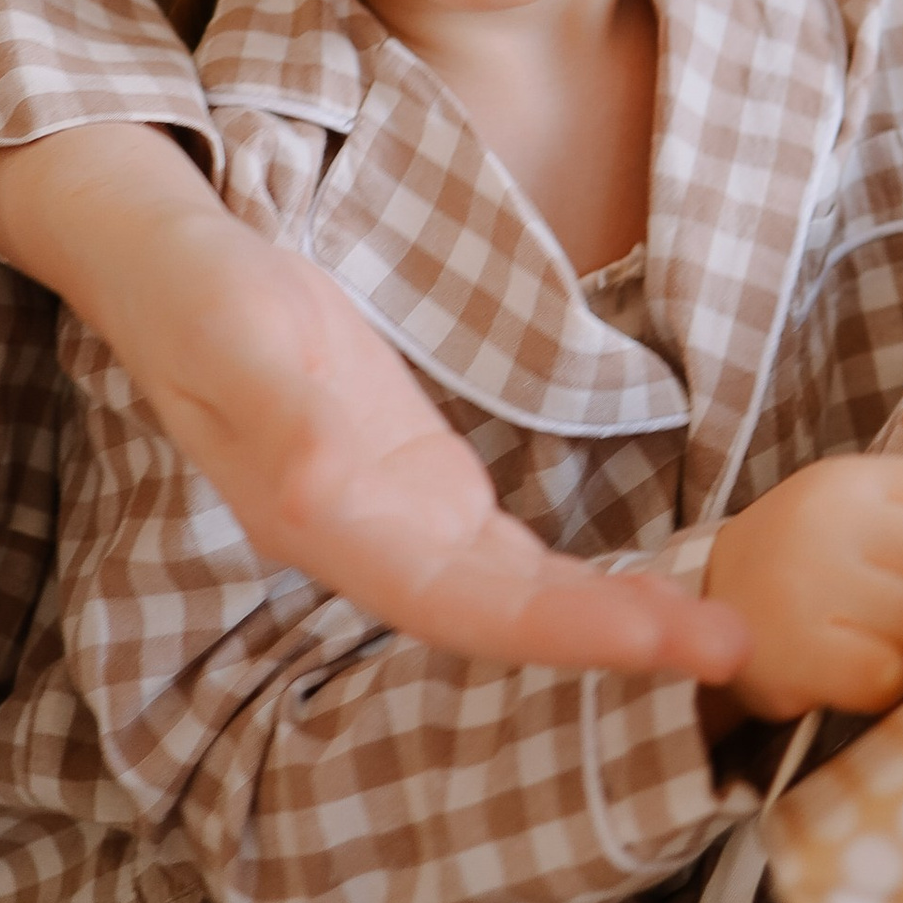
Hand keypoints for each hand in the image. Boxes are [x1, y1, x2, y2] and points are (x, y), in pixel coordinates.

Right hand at [0, 124, 746, 684]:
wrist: (161, 250)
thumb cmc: (195, 279)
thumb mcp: (227, 319)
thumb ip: (276, 397)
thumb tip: (331, 481)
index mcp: (326, 514)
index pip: (466, 607)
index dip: (570, 635)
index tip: (675, 647)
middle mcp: (367, 535)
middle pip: (508, 619)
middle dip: (622, 641)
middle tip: (741, 652)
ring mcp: (397, 512)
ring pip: (519, 597)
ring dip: (616, 622)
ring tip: (722, 633)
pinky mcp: (421, 476)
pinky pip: (514, 555)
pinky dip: (584, 583)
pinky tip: (653, 591)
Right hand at [704, 453, 902, 719]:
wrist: (711, 602)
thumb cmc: (811, 557)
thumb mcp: (863, 509)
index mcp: (852, 479)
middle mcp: (827, 522)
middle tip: (895, 601)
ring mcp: (807, 586)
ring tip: (863, 630)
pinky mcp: (798, 655)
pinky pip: (887, 676)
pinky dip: (880, 680)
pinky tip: (850, 665)